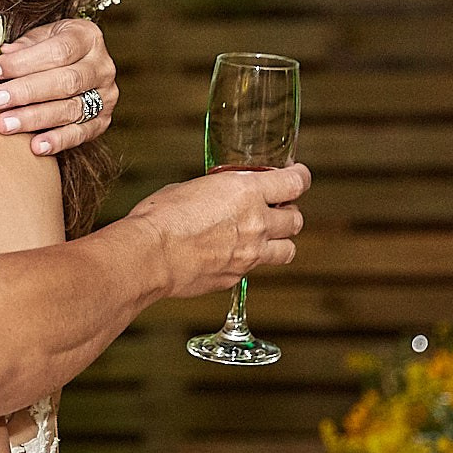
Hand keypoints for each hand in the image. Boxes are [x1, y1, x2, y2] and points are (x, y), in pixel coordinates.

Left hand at [0, 18, 117, 155]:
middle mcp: (102, 66)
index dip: (23, 62)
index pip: (58, 50)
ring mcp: (106, 96)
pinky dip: (58, 141)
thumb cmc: (50, 49)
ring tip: (5, 124)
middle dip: (27, 92)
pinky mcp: (102, 121)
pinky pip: (81, 133)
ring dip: (35, 118)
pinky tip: (35, 146)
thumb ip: (23, 46)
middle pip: (66, 81)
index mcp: (88, 37)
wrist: (77, 67)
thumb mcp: (40, 37)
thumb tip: (2, 54)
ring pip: (71, 109)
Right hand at [127, 163, 309, 296]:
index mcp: (247, 192)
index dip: (301, 178)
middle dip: (288, 213)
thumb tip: (218, 196)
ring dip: (280, 241)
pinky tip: (232, 255)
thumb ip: (217, 192)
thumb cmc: (162, 218)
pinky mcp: (237, 276)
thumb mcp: (193, 187)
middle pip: (295, 219)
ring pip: (288, 250)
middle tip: (277, 210)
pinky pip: (256, 269)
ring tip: (265, 237)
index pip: (294, 183)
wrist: (151, 255)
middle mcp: (256, 223)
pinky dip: (251, 261)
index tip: (300, 176)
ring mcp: (250, 253)